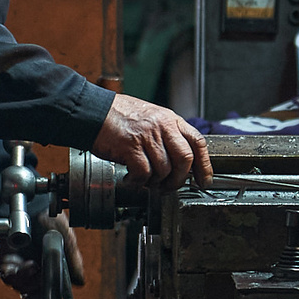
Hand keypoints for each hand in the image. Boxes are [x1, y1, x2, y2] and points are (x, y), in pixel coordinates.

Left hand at [0, 210, 83, 298]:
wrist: (31, 201)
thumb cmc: (49, 217)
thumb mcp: (66, 238)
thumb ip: (73, 261)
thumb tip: (80, 282)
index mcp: (47, 270)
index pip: (45, 298)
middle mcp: (31, 272)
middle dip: (39, 297)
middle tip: (45, 287)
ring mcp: (16, 268)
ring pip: (22, 289)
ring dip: (31, 283)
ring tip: (37, 269)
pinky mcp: (3, 261)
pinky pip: (10, 277)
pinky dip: (21, 274)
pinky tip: (29, 265)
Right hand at [90, 92, 211, 188]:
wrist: (94, 111)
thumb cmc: (120, 116)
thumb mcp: (152, 118)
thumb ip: (167, 134)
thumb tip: (180, 160)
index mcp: (170, 119)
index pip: (198, 142)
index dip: (204, 165)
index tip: (203, 180)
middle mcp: (162, 126)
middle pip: (184, 159)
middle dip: (179, 179)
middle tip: (169, 187)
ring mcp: (147, 136)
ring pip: (164, 169)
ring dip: (156, 183)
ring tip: (146, 183)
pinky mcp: (131, 147)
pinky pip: (143, 172)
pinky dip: (138, 181)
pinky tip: (132, 179)